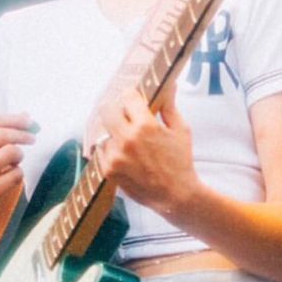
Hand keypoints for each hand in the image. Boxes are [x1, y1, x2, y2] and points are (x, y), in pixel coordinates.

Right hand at [0, 112, 35, 228]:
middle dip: (22, 134)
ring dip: (19, 155)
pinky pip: (15, 175)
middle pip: (2, 135)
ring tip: (16, 160)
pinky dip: (18, 174)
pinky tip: (11, 176)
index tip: (28, 121)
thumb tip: (25, 116)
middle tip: (32, 138)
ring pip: (11, 152)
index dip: (14, 119)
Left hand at [95, 86, 197, 219]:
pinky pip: (101, 151)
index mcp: (145, 126)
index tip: (133, 99)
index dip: (131, 96)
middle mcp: (127, 139)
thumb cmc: (180, 162)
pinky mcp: (108, 170)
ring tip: (127, 139)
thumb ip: (169, 106)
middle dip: (116, 109)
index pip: (127, 97)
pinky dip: (109, 149)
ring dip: (113, 132)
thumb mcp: (180, 130)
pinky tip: (123, 153)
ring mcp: (115, 156)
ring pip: (103, 131)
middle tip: (124, 114)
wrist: (175, 195)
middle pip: (106, 110)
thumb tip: (170, 86)